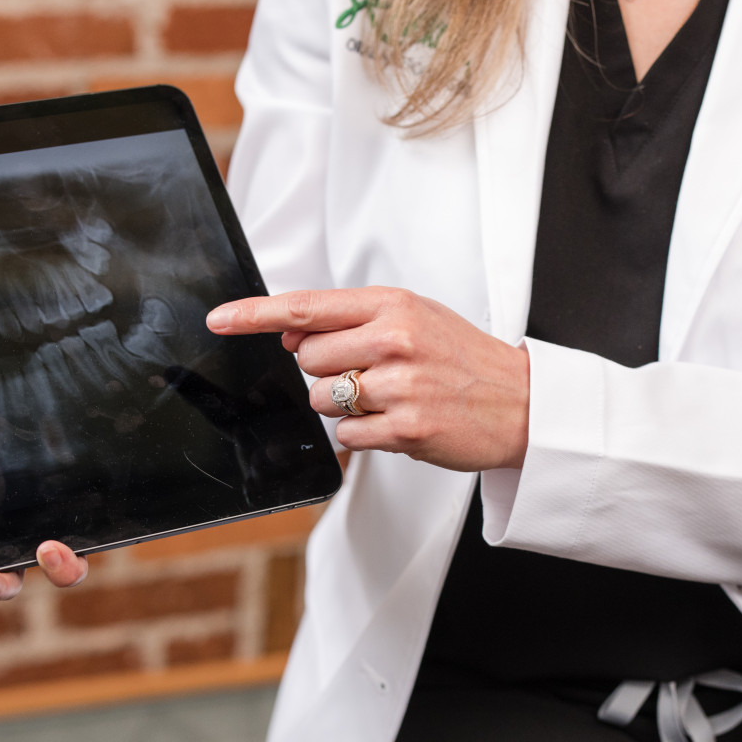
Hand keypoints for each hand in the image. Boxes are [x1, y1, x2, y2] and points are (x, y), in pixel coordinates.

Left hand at [207, 287, 529, 472]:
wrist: (522, 401)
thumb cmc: (464, 359)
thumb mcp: (415, 319)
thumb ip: (352, 321)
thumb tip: (288, 332)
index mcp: (392, 306)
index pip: (306, 307)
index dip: (254, 314)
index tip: (219, 319)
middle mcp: (393, 340)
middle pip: (306, 360)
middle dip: (324, 372)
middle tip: (368, 374)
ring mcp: (399, 386)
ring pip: (322, 400)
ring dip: (344, 406)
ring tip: (389, 399)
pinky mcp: (405, 428)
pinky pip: (347, 436)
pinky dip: (364, 434)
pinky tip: (398, 423)